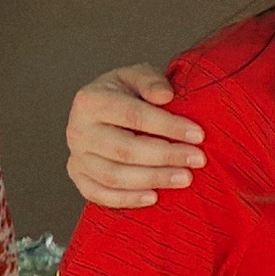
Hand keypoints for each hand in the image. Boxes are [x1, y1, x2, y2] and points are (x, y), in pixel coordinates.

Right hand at [68, 64, 204, 207]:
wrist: (105, 112)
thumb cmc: (127, 93)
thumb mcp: (138, 76)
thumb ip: (151, 81)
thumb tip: (165, 96)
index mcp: (90, 100)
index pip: (132, 115)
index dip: (168, 126)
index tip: (198, 135)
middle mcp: (77, 129)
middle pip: (124, 150)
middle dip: (165, 156)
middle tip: (197, 160)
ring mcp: (76, 156)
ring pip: (114, 176)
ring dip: (153, 179)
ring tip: (185, 178)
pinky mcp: (78, 177)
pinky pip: (100, 194)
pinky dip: (127, 199)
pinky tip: (154, 197)